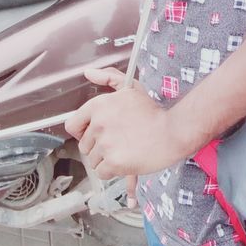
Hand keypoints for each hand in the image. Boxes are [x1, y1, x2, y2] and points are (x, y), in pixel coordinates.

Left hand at [65, 66, 176, 205]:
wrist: (173, 131)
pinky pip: (102, 172)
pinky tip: (126, 161)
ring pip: (93, 160)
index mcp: (99, 105)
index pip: (72, 126)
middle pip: (84, 146)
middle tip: (119, 142)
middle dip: (99, 147)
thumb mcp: (131, 87)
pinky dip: (112, 171)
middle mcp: (99, 124)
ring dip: (106, 159)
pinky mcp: (113, 162)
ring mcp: (105, 144)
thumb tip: (88, 73)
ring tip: (125, 151)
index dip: (83, 132)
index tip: (95, 134)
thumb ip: (108, 77)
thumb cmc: (153, 111)